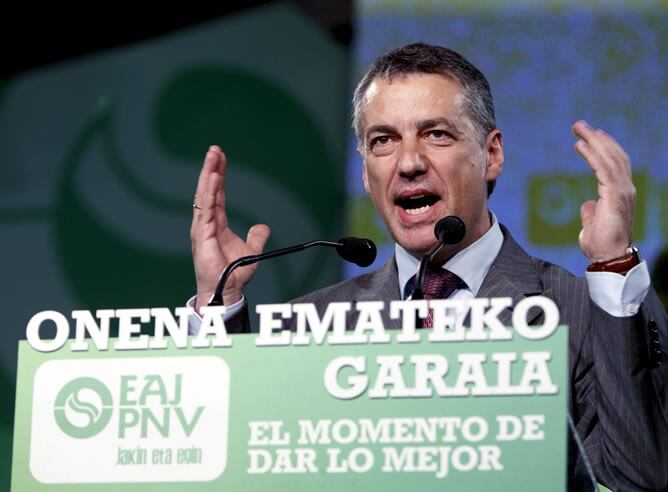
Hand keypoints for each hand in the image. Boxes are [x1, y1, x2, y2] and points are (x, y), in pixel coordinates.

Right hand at [190, 146, 270, 310]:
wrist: (227, 291)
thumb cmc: (233, 274)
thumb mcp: (251, 250)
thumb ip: (256, 237)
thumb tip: (263, 226)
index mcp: (216, 224)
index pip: (217, 194)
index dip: (219, 175)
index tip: (221, 158)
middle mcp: (206, 223)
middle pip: (208, 190)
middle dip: (211, 168)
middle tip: (214, 149)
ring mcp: (202, 228)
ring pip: (204, 195)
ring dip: (208, 174)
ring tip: (213, 156)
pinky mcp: (202, 234)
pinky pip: (205, 208)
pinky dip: (209, 192)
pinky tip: (213, 178)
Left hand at [572, 120, 634, 261]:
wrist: (608, 257)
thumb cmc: (601, 244)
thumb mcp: (592, 223)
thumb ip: (591, 211)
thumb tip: (587, 203)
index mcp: (619, 194)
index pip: (614, 164)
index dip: (604, 148)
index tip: (592, 135)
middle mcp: (625, 189)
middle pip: (613, 156)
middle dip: (597, 138)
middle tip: (580, 125)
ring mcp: (622, 191)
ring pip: (609, 158)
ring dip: (593, 140)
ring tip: (578, 128)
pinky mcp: (615, 196)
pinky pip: (603, 169)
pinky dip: (592, 155)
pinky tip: (580, 145)